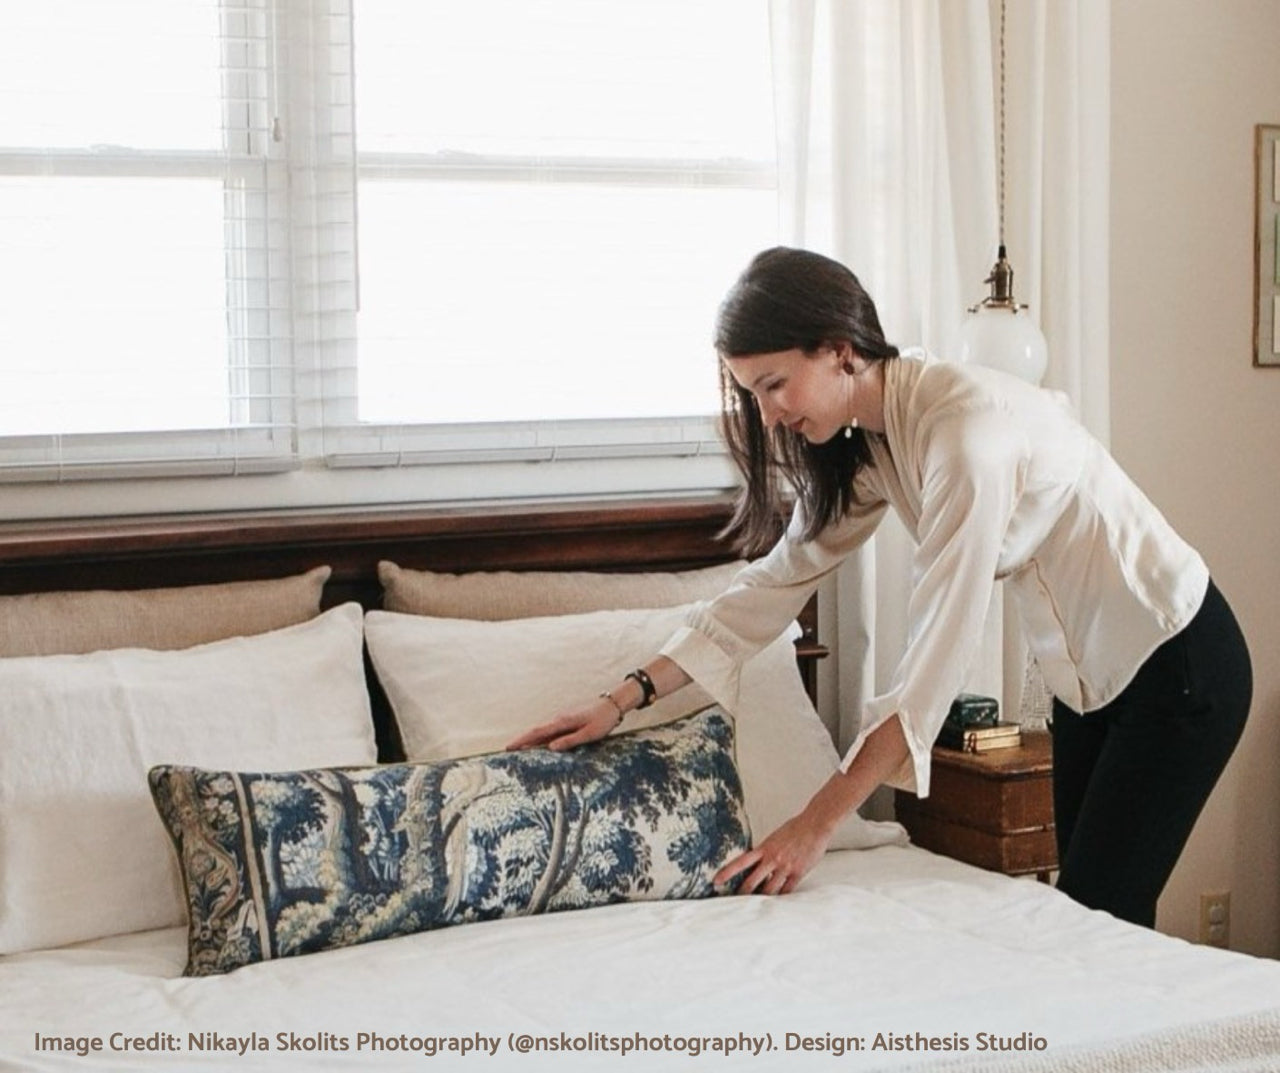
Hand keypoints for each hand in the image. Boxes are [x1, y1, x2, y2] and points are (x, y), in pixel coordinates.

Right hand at [504, 696, 621, 751]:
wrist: (612, 704)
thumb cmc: (603, 720)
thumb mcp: (588, 734)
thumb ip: (570, 741)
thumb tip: (551, 748)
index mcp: (562, 722)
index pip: (537, 733)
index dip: (522, 740)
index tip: (508, 747)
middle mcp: (559, 719)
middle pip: (536, 732)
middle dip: (522, 741)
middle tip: (508, 751)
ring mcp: (562, 719)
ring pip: (543, 731)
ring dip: (531, 740)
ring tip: (519, 751)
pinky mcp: (567, 721)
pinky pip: (550, 731)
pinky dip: (541, 738)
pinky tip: (539, 745)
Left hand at [713, 809, 832, 895]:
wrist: (814, 825)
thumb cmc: (794, 829)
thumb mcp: (774, 837)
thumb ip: (765, 851)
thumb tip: (756, 862)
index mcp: (764, 848)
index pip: (740, 862)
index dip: (727, 872)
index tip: (716, 881)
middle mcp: (772, 859)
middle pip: (752, 881)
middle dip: (742, 894)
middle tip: (734, 903)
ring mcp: (785, 867)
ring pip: (769, 890)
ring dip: (761, 899)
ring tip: (755, 908)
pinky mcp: (798, 873)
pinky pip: (787, 891)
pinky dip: (781, 898)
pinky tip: (776, 904)